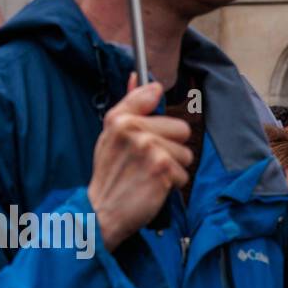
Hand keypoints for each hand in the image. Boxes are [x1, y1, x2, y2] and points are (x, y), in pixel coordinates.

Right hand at [88, 74, 192, 251]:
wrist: (101, 210)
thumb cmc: (109, 173)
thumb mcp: (109, 135)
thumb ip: (128, 105)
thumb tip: (139, 77)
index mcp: (119, 118)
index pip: (153, 95)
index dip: (157, 116)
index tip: (149, 127)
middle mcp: (133, 128)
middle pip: (181, 128)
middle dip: (171, 147)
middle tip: (148, 161)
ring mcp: (148, 147)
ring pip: (185, 153)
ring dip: (173, 168)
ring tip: (150, 175)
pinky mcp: (162, 168)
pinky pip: (184, 173)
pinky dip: (172, 184)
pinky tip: (153, 187)